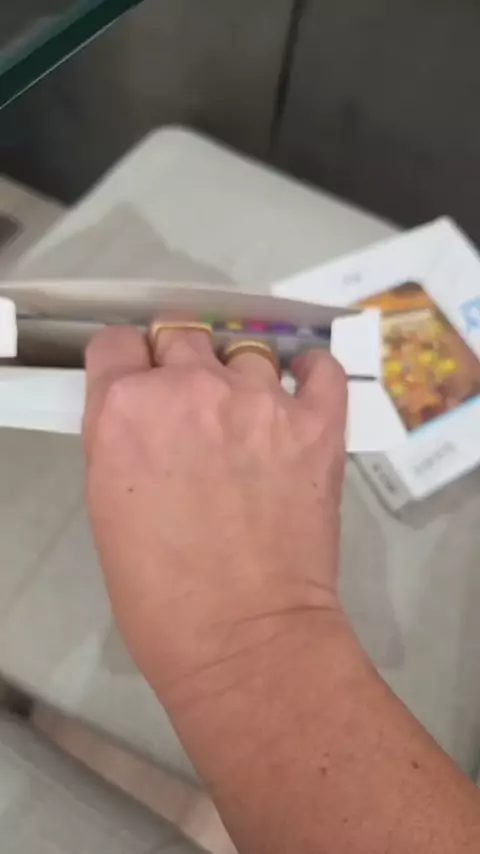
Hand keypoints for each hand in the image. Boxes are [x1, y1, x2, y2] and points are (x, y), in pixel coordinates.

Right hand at [83, 325, 347, 708]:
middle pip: (181, 336)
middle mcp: (190, 388)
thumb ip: (123, 439)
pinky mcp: (317, 422)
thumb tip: (148, 416)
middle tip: (192, 411)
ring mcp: (259, 400)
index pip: (117, 344)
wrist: (243, 638)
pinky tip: (302, 391)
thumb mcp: (108, 504)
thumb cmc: (159, 592)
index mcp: (125, 408)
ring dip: (241, 379)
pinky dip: (311, 374)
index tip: (138, 382)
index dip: (126, 364)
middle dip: (180, 367)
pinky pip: (320, 368)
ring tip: (249, 423)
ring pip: (246, 352)